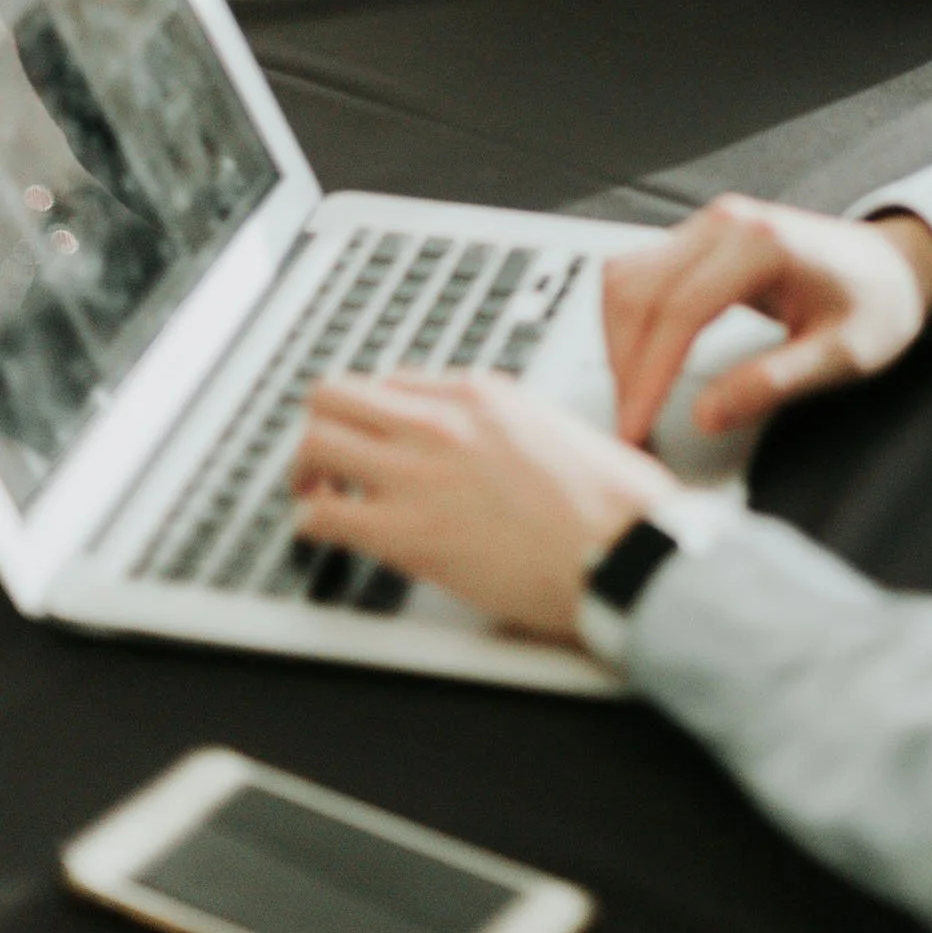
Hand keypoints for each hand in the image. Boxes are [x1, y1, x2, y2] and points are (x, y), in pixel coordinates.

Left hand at [290, 371, 680, 639]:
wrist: (625, 550)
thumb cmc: (615, 502)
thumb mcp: (561, 428)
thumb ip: (512, 424)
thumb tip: (497, 442)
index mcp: (481, 393)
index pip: (392, 382)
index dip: (375, 414)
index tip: (375, 437)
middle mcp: (439, 422)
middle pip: (334, 396)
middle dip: (322, 426)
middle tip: (326, 459)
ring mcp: (417, 473)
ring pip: (314, 443)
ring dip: (306, 470)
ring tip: (316, 494)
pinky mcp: (406, 532)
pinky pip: (322, 515)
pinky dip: (311, 523)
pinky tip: (324, 534)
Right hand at [605, 196, 931, 446]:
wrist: (896, 266)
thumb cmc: (877, 305)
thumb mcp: (840, 356)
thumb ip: (772, 383)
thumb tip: (705, 416)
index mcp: (762, 244)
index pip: (680, 310)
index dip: (650, 375)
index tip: (636, 426)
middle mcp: (725, 223)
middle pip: (639, 292)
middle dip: (626, 366)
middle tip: (630, 428)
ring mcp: (708, 225)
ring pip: (627, 278)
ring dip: (618, 342)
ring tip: (632, 401)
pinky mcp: (700, 238)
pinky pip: (641, 273)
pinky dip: (629, 321)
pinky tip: (639, 362)